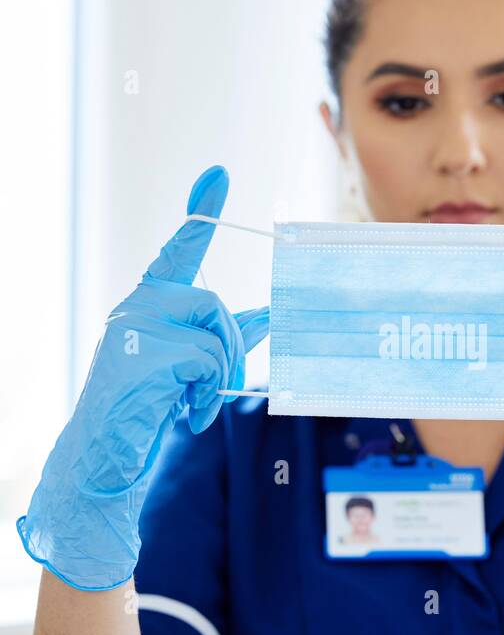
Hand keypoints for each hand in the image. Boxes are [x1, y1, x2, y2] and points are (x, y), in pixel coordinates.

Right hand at [17, 166, 269, 590]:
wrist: (105, 460)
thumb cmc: (146, 413)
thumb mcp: (190, 370)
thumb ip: (223, 339)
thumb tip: (268, 316)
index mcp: (148, 304)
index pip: (179, 250)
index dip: (201, 211)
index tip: (219, 175)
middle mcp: (139, 305)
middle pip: (215, 304)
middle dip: (232, 349)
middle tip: (219, 390)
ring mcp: (137, 325)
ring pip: (214, 331)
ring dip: (220, 375)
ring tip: (196, 406)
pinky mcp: (144, 351)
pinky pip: (205, 360)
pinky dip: (206, 395)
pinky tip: (185, 415)